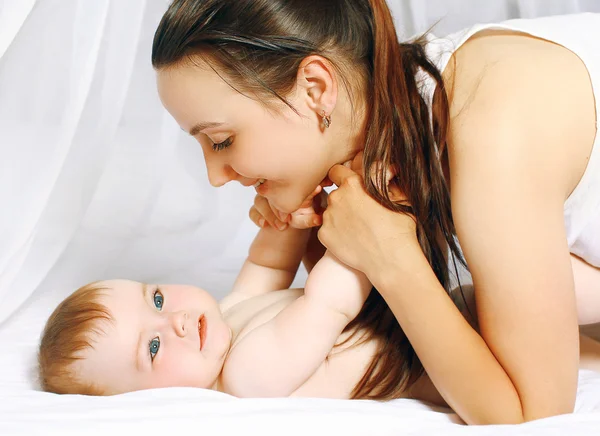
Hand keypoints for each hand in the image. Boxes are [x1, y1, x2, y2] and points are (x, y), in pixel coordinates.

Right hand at [249, 185, 327, 230]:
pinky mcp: (257, 210)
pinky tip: (264, 225)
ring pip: (259, 200)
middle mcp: (275, 189)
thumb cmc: (304, 217)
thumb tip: (319, 220)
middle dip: (278, 206)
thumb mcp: (310, 217)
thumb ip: (313, 217)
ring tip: (281, 227)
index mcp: (290, 187)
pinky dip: (257, 218)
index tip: (297, 208)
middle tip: (287, 219)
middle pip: (270, 191)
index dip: (290, 194)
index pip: (285, 185)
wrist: (291, 228)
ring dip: (269, 214)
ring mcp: (265, 199)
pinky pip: (252, 211)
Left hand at [318, 159, 419, 278]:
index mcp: (353, 184)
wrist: (391, 260)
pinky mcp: (323, 235)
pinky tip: (352, 241)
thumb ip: (386, 180)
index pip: (337, 171)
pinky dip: (336, 234)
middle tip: (361, 213)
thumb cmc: (399, 228)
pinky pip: (327, 230)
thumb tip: (389, 168)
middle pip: (335, 194)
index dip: (343, 177)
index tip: (350, 187)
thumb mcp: (399, 196)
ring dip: (340, 217)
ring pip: (331, 212)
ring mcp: (328, 217)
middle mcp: (336, 197)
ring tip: (359, 230)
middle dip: (345, 200)